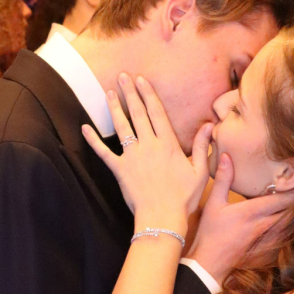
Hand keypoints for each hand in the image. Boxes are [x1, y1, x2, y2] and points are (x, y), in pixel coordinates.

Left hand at [82, 73, 211, 227]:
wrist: (163, 218)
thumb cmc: (184, 198)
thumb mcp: (199, 171)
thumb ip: (201, 146)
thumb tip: (209, 125)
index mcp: (168, 144)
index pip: (156, 112)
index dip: (148, 94)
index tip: (141, 79)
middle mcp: (148, 145)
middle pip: (138, 113)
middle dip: (130, 93)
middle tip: (122, 76)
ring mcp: (132, 156)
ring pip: (121, 127)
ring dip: (114, 108)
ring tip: (109, 92)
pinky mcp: (120, 169)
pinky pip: (103, 152)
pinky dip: (93, 140)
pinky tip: (84, 128)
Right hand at [187, 152, 293, 285]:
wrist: (210, 262)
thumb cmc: (210, 232)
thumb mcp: (213, 203)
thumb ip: (223, 179)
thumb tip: (226, 156)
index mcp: (253, 211)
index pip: (283, 198)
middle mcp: (265, 224)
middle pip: (291, 209)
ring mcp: (266, 236)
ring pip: (290, 221)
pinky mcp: (265, 245)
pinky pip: (284, 232)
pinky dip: (289, 223)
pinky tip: (287, 217)